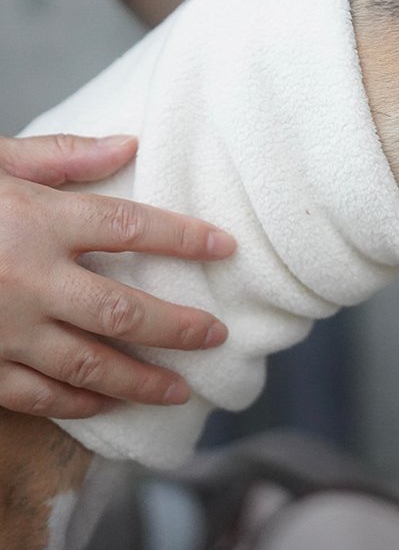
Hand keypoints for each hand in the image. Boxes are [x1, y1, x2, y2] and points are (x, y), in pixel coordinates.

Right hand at [0, 134, 235, 418]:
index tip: (225, 247)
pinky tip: (107, 404)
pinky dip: (76, 402)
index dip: (187, 238)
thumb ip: (62, 155)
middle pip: (125, 310)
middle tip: (217, 337)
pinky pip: (34, 393)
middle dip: (180, 328)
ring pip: (88, 363)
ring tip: (181, 390)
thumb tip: (128, 144)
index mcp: (38, 219)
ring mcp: (2, 327)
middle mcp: (30, 278)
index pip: (134, 228)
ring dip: (141, 380)